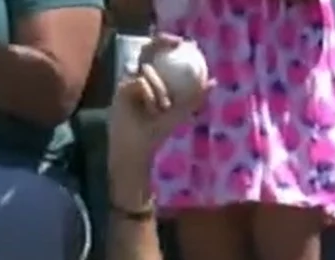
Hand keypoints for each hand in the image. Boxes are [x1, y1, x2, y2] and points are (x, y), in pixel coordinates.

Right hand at [107, 34, 209, 202]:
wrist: (138, 145)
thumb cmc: (158, 130)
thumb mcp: (181, 112)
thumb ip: (196, 96)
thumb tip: (214, 81)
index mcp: (153, 77)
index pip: (160, 52)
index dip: (170, 42)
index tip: (186, 43)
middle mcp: (139, 74)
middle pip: (149, 48)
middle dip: (162, 40)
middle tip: (178, 43)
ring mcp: (128, 80)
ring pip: (148, 70)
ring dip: (160, 89)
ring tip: (163, 108)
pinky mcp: (121, 88)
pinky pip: (140, 82)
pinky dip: (150, 95)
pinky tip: (151, 110)